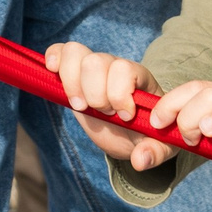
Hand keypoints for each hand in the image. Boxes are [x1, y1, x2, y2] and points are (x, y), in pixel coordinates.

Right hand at [45, 41, 179, 170]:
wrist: (129, 133)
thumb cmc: (144, 134)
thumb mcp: (158, 145)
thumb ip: (155, 152)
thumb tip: (139, 161)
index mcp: (138, 77)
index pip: (124, 69)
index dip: (119, 94)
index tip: (125, 116)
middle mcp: (114, 66)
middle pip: (96, 61)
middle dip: (95, 94)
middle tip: (103, 112)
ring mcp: (93, 68)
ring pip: (75, 52)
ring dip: (73, 83)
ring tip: (81, 105)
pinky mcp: (73, 72)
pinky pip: (61, 50)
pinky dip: (54, 58)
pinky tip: (53, 73)